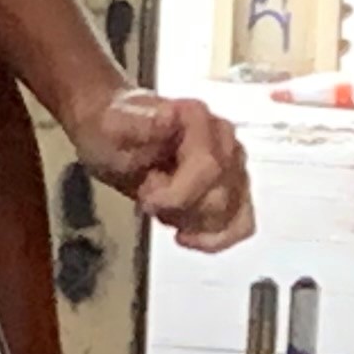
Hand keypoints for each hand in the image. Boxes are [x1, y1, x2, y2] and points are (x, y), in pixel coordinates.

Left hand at [75, 91, 255, 248]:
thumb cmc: (112, 131)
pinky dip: (215, 238)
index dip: (177, 194)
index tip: (147, 197)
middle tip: (148, 195)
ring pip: (230, 214)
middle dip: (179, 209)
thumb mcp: (113, 126)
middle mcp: (223, 139)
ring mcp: (232, 166)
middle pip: (219, 197)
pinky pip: (241, 224)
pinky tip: (187, 235)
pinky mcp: (233, 191)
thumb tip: (167, 116)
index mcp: (197, 118)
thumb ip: (140, 123)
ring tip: (163, 205)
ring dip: (191, 222)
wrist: (114, 138)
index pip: (208, 167)